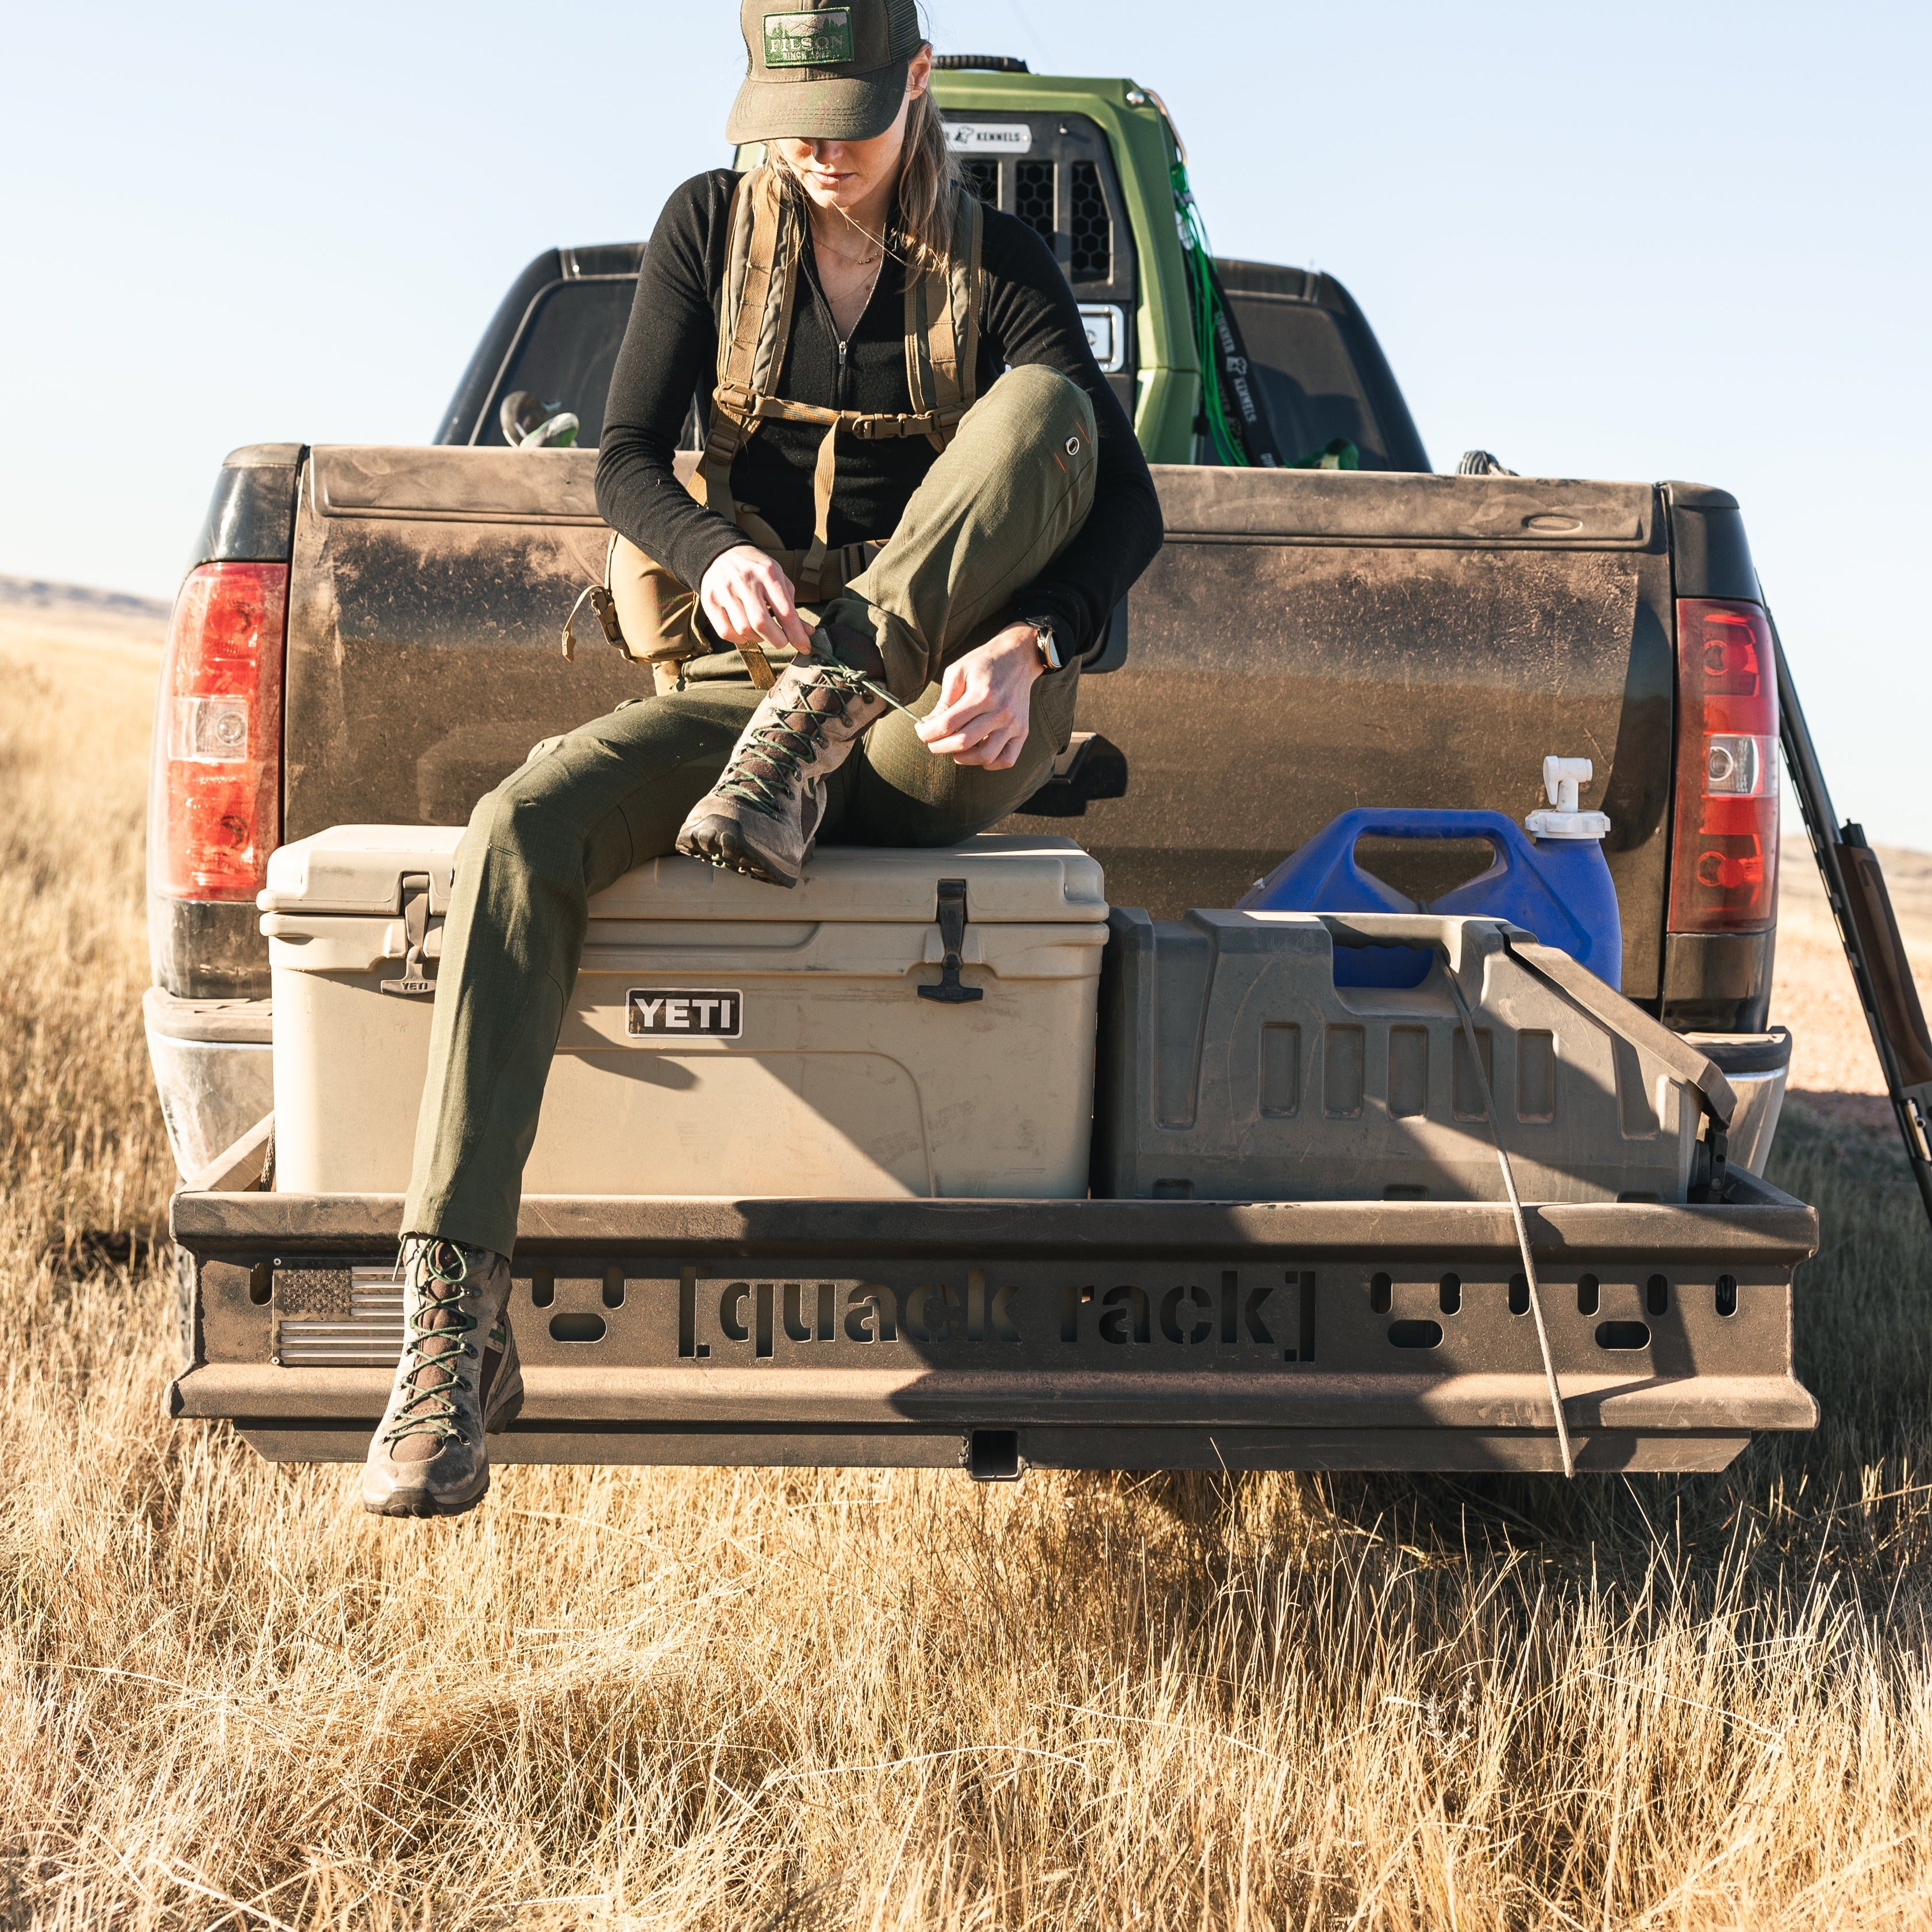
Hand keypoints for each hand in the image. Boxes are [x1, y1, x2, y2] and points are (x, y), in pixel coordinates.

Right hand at [698, 545, 813, 652]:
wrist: (721, 553)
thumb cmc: (756, 570)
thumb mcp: (778, 579)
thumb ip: (791, 606)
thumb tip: (807, 633)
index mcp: (768, 573)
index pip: (785, 611)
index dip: (796, 634)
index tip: (805, 647)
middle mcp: (745, 581)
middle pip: (761, 623)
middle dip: (777, 640)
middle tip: (781, 641)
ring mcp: (725, 591)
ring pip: (744, 630)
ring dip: (758, 639)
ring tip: (761, 631)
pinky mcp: (710, 601)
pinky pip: (726, 632)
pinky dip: (739, 639)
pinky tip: (745, 631)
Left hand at [914, 623, 1045, 768]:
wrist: (1018, 657)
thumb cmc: (985, 663)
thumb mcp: (957, 672)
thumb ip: (943, 701)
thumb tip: (929, 725)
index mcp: (982, 695)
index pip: (947, 725)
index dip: (927, 733)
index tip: (921, 731)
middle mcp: (1000, 712)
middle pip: (963, 743)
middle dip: (939, 747)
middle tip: (933, 741)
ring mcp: (1013, 723)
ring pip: (985, 757)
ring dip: (963, 758)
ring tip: (954, 748)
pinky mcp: (1022, 731)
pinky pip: (1007, 759)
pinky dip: (990, 763)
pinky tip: (978, 752)